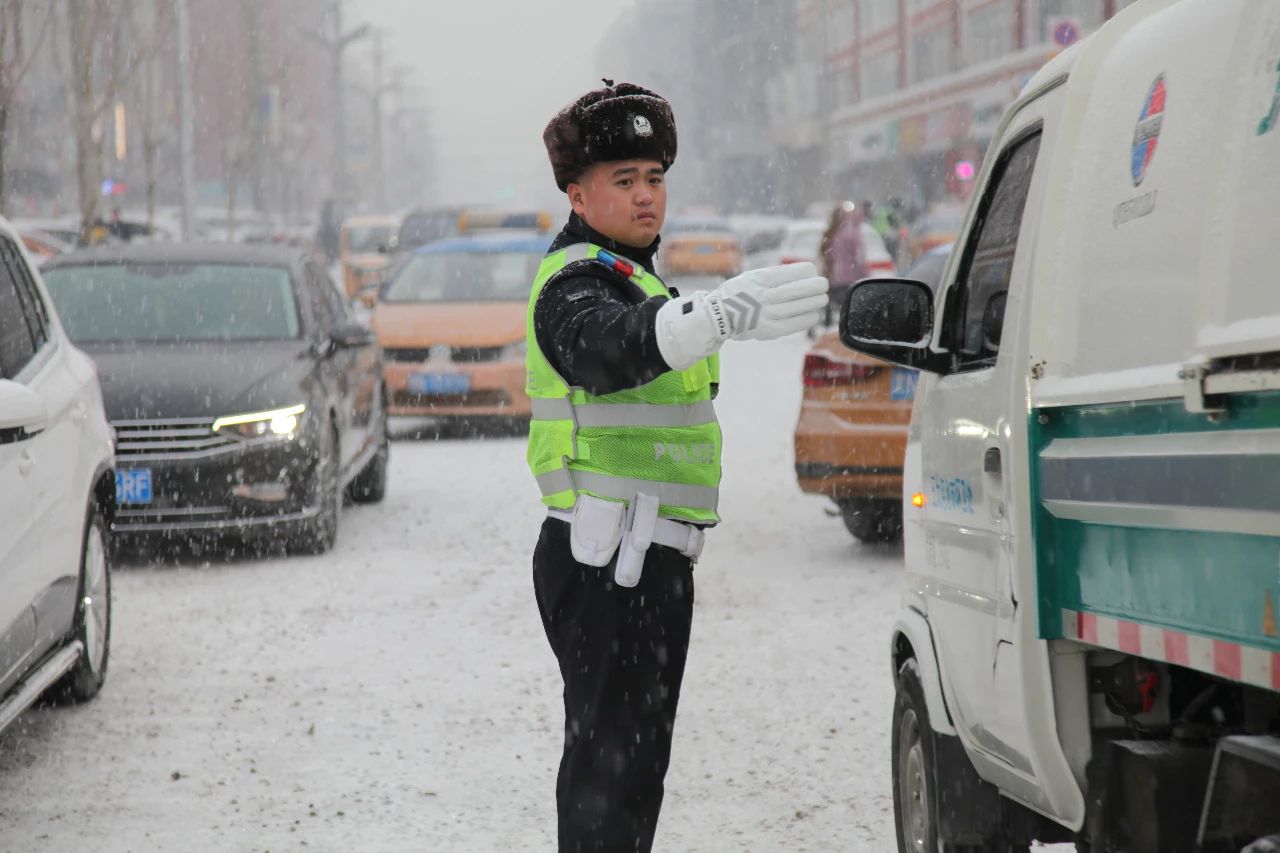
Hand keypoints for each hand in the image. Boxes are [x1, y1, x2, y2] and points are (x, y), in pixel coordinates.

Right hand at [711, 262, 829, 340]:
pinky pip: (791, 324)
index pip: (787, 273)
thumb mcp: (750, 277)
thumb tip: (800, 274)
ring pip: (796, 307)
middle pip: (795, 290)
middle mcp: (762, 296)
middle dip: (813, 286)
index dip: (804, 271)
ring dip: (813, 302)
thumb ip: (772, 276)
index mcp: (758, 280)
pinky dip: (805, 319)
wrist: (717, 317)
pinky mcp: (767, 330)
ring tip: (822, 299)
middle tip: (823, 284)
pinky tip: (814, 315)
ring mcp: (765, 314)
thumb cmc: (737, 294)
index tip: (813, 270)